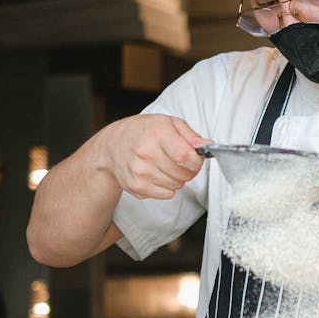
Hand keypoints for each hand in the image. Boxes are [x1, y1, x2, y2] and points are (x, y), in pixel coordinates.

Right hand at [93, 114, 209, 199]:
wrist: (111, 147)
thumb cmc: (142, 132)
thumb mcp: (167, 122)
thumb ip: (190, 135)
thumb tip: (206, 146)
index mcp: (157, 133)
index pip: (187, 157)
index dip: (197, 161)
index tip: (195, 158)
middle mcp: (146, 153)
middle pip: (184, 174)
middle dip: (188, 170)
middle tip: (179, 161)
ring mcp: (140, 172)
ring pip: (177, 185)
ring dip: (177, 178)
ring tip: (165, 166)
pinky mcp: (137, 187)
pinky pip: (166, 194)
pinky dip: (166, 187)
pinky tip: (156, 174)